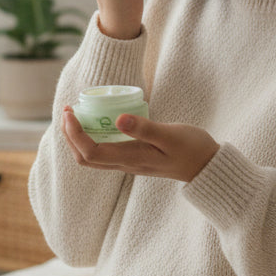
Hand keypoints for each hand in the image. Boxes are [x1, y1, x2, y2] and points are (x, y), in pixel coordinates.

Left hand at [61, 107, 218, 182]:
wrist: (207, 166)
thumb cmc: (192, 148)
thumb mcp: (170, 134)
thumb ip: (145, 128)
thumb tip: (118, 119)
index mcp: (130, 158)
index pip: (90, 151)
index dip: (73, 133)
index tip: (70, 111)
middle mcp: (125, 165)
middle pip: (84, 158)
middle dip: (69, 135)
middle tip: (68, 110)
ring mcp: (128, 164)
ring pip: (91, 157)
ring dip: (77, 138)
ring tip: (76, 115)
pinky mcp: (133, 159)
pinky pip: (102, 153)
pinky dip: (91, 139)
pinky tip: (96, 122)